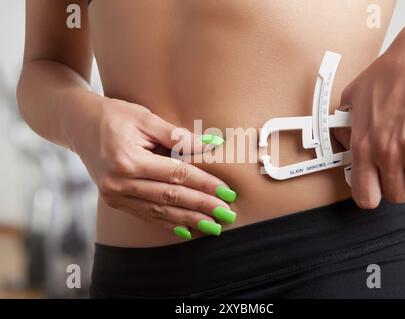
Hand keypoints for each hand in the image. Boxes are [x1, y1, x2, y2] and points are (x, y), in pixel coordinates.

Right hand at [68, 96, 236, 238]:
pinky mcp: (114, 200)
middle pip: (170, 197)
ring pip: (159, 211)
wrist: (77, 123)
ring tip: (212, 226)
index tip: (226, 192)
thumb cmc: (113, 115)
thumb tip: (210, 146)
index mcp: (128, 159)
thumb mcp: (145, 118)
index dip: (204, 184)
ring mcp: (114, 194)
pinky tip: (185, 230)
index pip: (176, 175)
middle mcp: (119, 182)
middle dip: (201, 207)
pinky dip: (166, 223)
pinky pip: (144, 215)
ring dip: (188, 220)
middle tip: (226, 215)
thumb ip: (177, 136)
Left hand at [334, 14, 404, 208]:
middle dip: (396, 183)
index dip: (370, 195)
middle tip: (396, 166)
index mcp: (365, 145)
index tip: (373, 189)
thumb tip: (341, 139)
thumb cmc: (390, 73)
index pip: (366, 197)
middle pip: (397, 195)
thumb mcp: (353, 98)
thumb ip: (344, 124)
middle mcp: (391, 151)